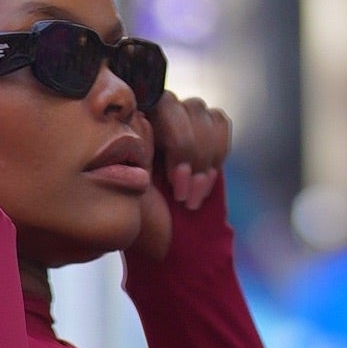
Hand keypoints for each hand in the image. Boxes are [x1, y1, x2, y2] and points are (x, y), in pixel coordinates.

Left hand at [131, 90, 228, 265]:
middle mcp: (153, 118)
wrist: (172, 245)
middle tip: (181, 192)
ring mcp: (181, 123)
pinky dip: (217, 155)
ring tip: (190, 196)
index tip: (168, 178)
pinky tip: (203, 184)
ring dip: (203, 159)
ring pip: (203, 115)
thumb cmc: (144, 220)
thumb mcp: (126, 186)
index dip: (170, 138)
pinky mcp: (207, 133)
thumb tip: (140, 115)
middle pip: (179, 106)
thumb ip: (132, 146)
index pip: (151, 102)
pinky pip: (220, 124)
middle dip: (188, 151)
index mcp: (127, 127)